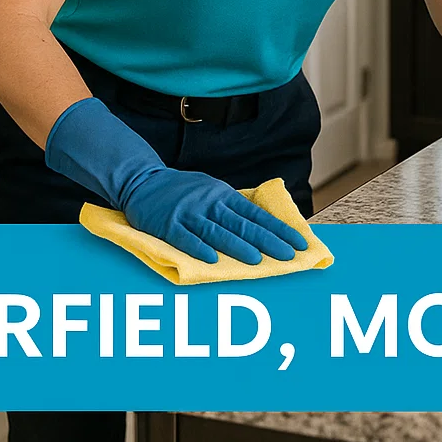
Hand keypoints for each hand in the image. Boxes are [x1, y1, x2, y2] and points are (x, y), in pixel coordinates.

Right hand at [43, 96, 308, 264]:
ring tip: (258, 260)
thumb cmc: (182, 191)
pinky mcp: (168, 224)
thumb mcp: (211, 190)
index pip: (256, 215)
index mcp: (223, 195)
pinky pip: (186, 238)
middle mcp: (209, 202)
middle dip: (268, 241)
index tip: (298, 243)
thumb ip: (232, 207)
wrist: (143, 180)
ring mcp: (188, 212)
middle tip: (289, 256)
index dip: (278, 229)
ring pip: (218, 232)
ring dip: (239, 246)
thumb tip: (262, 225)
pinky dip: (199, 249)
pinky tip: (213, 260)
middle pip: (243, 224)